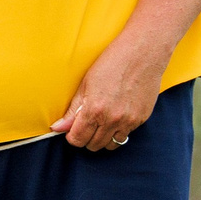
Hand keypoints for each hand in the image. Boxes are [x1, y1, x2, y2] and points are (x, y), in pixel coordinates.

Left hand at [51, 34, 170, 151]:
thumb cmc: (112, 63)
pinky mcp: (141, 120)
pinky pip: (126, 135)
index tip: (72, 131)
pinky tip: (116, 117)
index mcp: (94, 110)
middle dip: (86, 138)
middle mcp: (112, 119)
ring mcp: (128, 121)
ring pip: (111, 145)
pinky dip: (118, 131)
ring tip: (101, 123)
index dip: (72, 136)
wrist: (142, 54)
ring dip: (103, 138)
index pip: (78, 139)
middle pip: (94, 145)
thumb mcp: (86, 84)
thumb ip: (73, 110)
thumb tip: (58, 127)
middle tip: (86, 125)